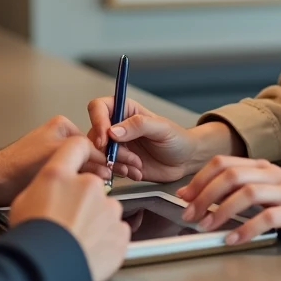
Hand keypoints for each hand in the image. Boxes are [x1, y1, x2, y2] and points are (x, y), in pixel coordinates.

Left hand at [0, 115, 140, 210]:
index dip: (109, 159)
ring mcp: (53, 154)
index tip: (122, 169)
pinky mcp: (47, 171)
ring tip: (103, 190)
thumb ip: (85, 157)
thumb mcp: (57, 156)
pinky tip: (83, 196)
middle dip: (103, 169)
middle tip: (120, 178)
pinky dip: (78, 185)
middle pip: (89, 156)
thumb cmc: (16, 168)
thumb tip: (106, 166)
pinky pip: (70, 177)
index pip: (94, 143)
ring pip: (80, 168)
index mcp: (62, 127)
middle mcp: (58, 138)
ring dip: (91, 179)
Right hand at [9, 137, 130, 280]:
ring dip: (94, 221)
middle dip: (82, 201)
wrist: (46, 271)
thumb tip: (49, 189)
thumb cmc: (31, 239)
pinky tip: (88, 249)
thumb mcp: (23, 202)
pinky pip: (115, 230)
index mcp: (61, 175)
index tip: (81, 159)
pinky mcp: (120, 231)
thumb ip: (44, 187)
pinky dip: (105, 239)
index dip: (78, 152)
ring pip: (104, 209)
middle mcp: (88, 186)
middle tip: (67, 221)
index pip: (76, 146)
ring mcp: (108, 208)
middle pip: (91, 185)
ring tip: (75, 239)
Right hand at [86, 97, 243, 182]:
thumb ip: (138, 125)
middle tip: (129, 159)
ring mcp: (116, 146)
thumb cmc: (177, 139)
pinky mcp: (118, 163)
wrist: (185, 161)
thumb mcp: (162, 128)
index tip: (105, 139)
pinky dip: (121, 173)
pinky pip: (107, 169)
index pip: (98, 108)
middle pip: (94, 135)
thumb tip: (113, 131)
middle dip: (108, 151)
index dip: (97, 122)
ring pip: (99, 154)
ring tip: (136, 166)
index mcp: (125, 110)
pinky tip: (137, 172)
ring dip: (116, 164)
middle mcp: (116, 127)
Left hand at [177, 157, 280, 244]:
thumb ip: (239, 189)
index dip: (200, 179)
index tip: (184, 197)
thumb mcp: (268, 188)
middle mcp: (271, 175)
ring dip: (221, 211)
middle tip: (190, 215)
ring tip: (207, 228)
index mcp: (261, 167)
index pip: (223, 163)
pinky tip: (234, 239)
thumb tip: (202, 196)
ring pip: (247, 193)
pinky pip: (268, 217)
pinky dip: (247, 229)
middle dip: (204, 195)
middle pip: (230, 175)